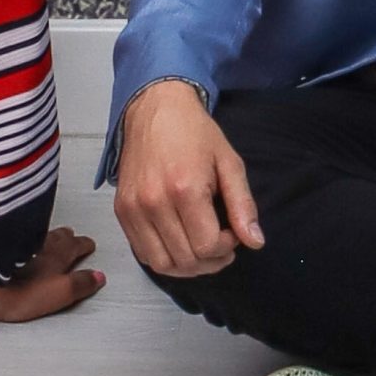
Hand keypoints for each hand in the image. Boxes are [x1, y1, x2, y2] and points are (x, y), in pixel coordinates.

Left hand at [0, 227, 105, 321]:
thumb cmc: (18, 289)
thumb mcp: (58, 293)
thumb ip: (80, 285)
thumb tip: (98, 277)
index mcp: (59, 253)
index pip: (77, 245)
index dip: (84, 245)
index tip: (88, 245)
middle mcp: (41, 240)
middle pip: (59, 235)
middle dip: (67, 237)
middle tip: (72, 237)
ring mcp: (18, 238)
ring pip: (39, 232)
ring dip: (47, 235)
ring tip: (50, 238)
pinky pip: (17, 234)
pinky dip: (24, 236)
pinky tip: (20, 240)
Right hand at [113, 81, 263, 276]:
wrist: (155, 109)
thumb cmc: (195, 133)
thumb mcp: (229, 163)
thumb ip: (243, 205)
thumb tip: (255, 243)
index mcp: (185, 189)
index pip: (207, 246)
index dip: (227, 248)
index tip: (232, 232)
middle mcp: (154, 202)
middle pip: (185, 260)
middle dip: (211, 261)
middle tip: (222, 245)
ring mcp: (133, 209)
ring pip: (161, 264)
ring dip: (187, 267)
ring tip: (202, 249)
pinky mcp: (121, 211)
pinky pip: (142, 252)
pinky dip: (163, 257)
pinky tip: (179, 242)